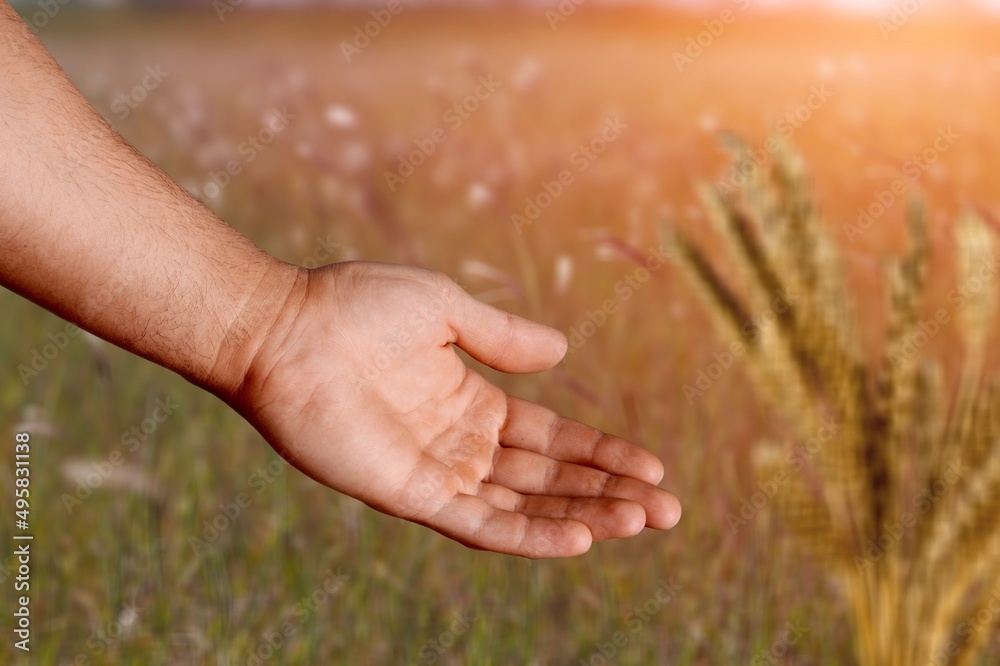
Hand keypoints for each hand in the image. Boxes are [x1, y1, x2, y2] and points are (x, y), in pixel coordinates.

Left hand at [227, 261, 680, 557]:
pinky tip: (578, 539)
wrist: (285, 326)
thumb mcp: (445, 309)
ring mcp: (435, 472)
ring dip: (581, 517)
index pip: (552, 438)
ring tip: (639, 522)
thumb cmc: (355, 306)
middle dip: (608, 493)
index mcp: (471, 401)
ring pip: (522, 506)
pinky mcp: (406, 493)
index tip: (652, 466)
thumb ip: (503, 337)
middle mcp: (459, 443)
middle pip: (548, 479)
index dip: (602, 454)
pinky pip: (476, 523)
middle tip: (667, 509)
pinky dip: (527, 535)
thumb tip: (562, 354)